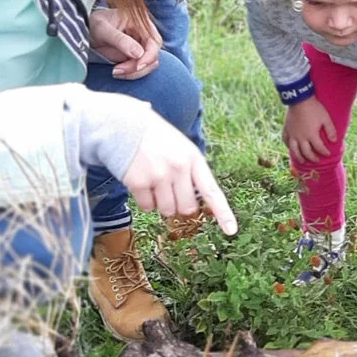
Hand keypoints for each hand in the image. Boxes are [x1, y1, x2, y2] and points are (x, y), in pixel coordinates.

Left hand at [90, 7, 161, 79]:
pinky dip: (129, 74)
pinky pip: (138, 70)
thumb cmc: (94, 24)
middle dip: (137, 67)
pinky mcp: (135, 59)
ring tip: (115, 71)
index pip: (154, 42)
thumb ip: (120, 40)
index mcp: (141, 24)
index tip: (137, 66)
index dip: (149, 56)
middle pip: (153, 57)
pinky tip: (116, 71)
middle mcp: (145, 36)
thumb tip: (138, 54)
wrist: (87, 30)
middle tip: (117, 71)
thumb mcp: (103, 29)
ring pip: (147, 66)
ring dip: (133, 73)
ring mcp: (141, 48)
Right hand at [121, 114, 235, 234]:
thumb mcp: (182, 148)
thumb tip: (193, 204)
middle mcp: (180, 168)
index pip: (212, 191)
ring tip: (154, 181)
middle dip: (179, 205)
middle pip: (187, 208)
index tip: (231, 231)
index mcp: (194, 159)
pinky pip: (147, 207)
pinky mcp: (139, 182)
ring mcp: (159, 176)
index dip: (223, 213)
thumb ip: (191, 172)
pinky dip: (145, 200)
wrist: (124, 125)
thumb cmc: (156, 139)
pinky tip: (141, 181)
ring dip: (160, 203)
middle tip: (170, 189)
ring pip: (167, 210)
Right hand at [282, 97, 335, 163]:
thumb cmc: (314, 108)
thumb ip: (330, 130)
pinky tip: (291, 148)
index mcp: (312, 135)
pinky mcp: (286, 129)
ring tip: (302, 161)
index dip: (324, 152)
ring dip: (299, 157)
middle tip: (317, 160)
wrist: (300, 99)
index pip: (319, 148)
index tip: (328, 154)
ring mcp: (292, 134)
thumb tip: (334, 141)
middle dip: (312, 158)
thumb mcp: (326, 118)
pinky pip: (286, 140)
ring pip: (294, 150)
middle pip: (306, 152)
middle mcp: (301, 137)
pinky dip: (288, 146)